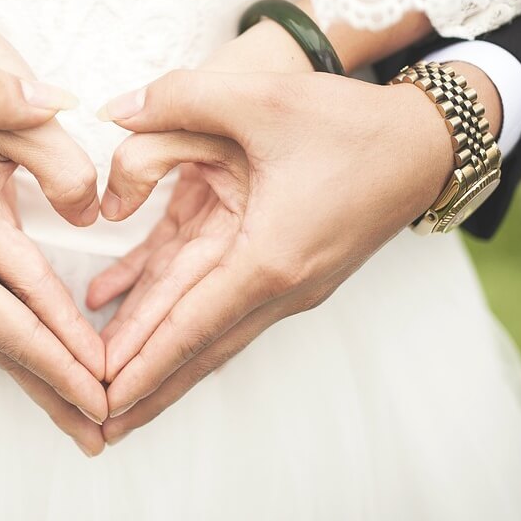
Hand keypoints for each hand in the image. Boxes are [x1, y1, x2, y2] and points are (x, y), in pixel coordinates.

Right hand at [0, 67, 108, 454]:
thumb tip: (62, 99)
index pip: (13, 326)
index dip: (64, 358)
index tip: (105, 393)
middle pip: (7, 352)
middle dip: (59, 390)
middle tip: (109, 429)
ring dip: (37, 374)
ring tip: (79, 407)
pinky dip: (12, 345)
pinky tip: (33, 354)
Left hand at [93, 69, 458, 443]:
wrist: (425, 145)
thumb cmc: (350, 124)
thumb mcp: (261, 97)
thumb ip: (180, 98)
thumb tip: (114, 111)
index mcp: (269, 258)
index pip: (190, 327)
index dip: (141, 363)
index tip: (102, 400)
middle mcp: (279, 286)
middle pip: (197, 349)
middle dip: (145, 387)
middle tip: (95, 423)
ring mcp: (286, 284)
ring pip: (207, 331)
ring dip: (159, 360)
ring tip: (113, 391)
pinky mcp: (285, 268)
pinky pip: (219, 299)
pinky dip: (176, 310)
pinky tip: (128, 301)